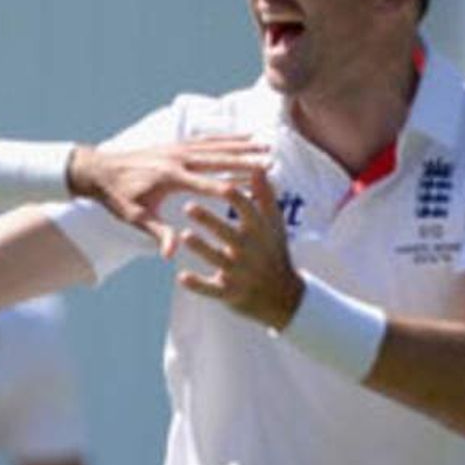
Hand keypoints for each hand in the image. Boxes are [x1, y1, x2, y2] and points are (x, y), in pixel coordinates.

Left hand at [71, 138, 268, 256]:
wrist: (98, 170)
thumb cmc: (117, 197)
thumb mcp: (134, 218)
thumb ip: (156, 233)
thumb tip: (172, 253)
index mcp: (170, 178)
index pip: (209, 184)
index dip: (234, 186)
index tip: (257, 189)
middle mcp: (177, 159)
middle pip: (218, 159)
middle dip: (246, 160)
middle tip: (271, 161)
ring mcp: (176, 149)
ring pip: (215, 146)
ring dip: (240, 146)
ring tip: (265, 146)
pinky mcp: (174, 144)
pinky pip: (205, 140)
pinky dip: (225, 139)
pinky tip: (241, 138)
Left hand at [176, 168, 304, 328]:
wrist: (283, 298)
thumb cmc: (272, 251)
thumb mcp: (274, 225)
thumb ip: (265, 197)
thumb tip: (259, 166)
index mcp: (259, 232)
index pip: (247, 211)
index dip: (234, 198)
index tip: (220, 183)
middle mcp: (250, 252)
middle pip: (228, 233)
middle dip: (210, 220)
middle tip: (188, 205)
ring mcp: (240, 274)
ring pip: (218, 259)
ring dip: (202, 248)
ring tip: (185, 236)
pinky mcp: (229, 294)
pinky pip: (211, 290)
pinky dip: (197, 285)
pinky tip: (181, 277)